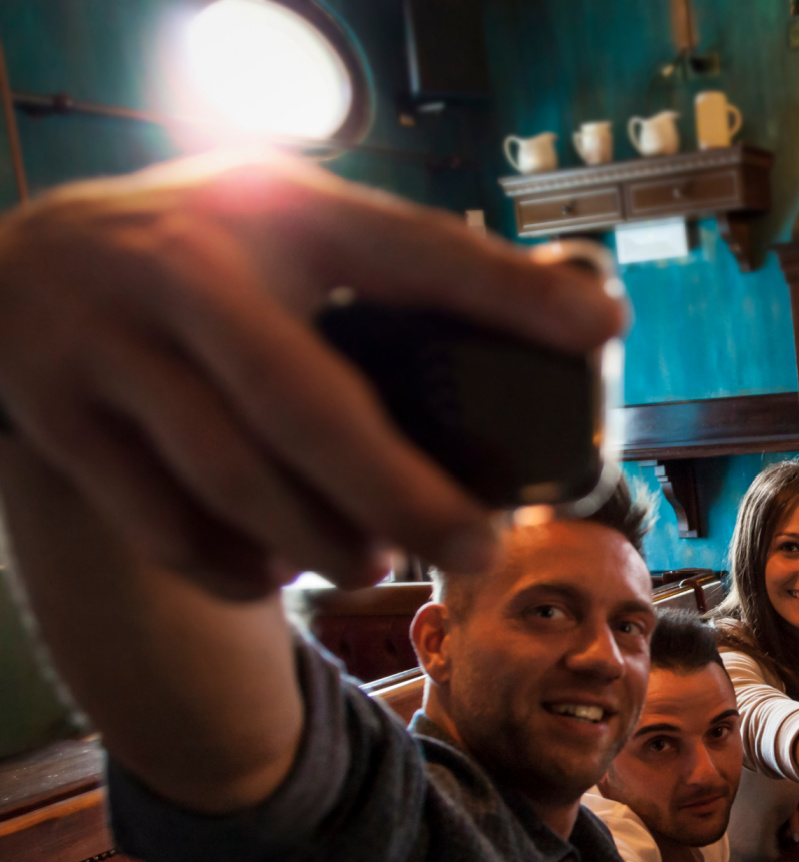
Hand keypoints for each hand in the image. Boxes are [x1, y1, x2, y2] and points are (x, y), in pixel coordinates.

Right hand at [0, 152, 625, 597]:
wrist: (17, 265)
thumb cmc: (204, 256)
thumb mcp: (294, 225)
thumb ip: (409, 267)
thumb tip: (582, 306)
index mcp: (274, 212)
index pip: (407, 250)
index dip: (507, 290)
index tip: (601, 328)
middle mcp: (182, 269)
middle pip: (307, 406)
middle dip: (405, 493)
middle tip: (481, 546)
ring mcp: (103, 343)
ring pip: (230, 478)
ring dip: (319, 541)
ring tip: (373, 560)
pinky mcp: (50, 413)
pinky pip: (156, 522)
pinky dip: (228, 565)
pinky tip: (276, 573)